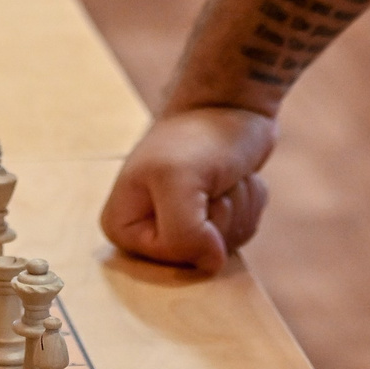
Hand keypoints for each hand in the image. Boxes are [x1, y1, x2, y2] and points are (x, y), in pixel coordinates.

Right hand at [100, 105, 277, 274]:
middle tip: (210, 181)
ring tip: (221, 176)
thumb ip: (184, 233)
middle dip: (219, 218)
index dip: (191, 229)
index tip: (189, 190)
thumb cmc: (196, 136)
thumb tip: (211, 265)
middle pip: (199, 258)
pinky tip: (235, 179)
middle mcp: (147, 232)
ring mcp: (183, 228)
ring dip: (237, 208)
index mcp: (121, 226)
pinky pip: (243, 235)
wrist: (229, 103)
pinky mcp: (214, 220)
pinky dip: (248, 204)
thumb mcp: (178, 179)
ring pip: (225, 248)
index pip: (166, 257)